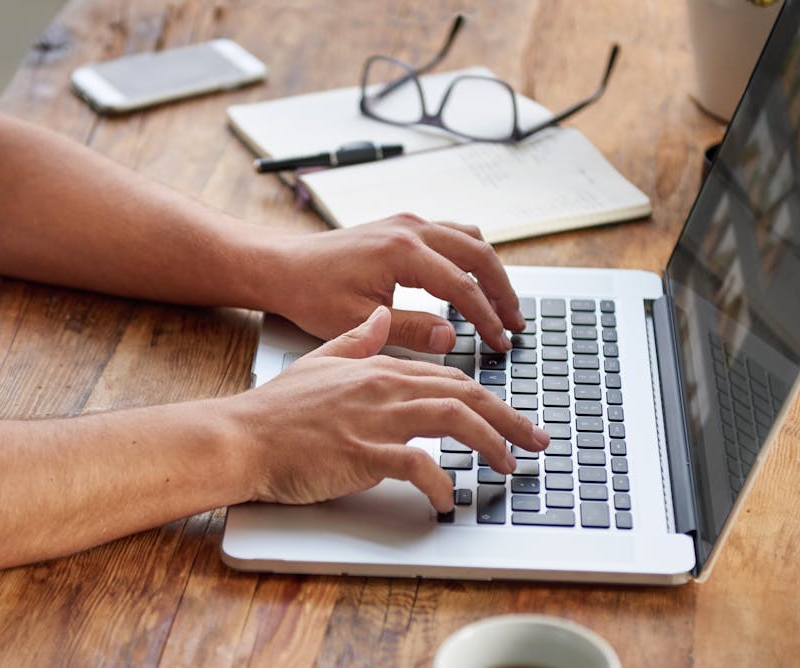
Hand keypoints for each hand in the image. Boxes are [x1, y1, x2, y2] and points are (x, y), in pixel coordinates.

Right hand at [232, 306, 550, 511]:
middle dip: (510, 419)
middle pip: (466, 396)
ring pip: (454, 421)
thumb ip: (357, 340)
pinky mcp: (363, 453)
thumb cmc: (277, 410)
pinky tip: (447, 500)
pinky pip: (418, 466)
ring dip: (491, 445)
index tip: (513, 417)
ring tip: (509, 467)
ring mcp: (376, 419)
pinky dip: (440, 484)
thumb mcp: (321, 361)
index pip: (451, 378)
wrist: (241, 435)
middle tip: (538, 442)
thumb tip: (381, 317)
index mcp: (380, 367)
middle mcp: (385, 388)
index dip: (490, 398)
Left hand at [262, 213, 525, 353]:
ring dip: (491, 271)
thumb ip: (410, 330)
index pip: (462, 286)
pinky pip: (453, 234)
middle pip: (479, 255)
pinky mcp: (403, 225)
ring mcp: (408, 222)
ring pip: (470, 239)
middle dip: (502, 292)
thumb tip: (452, 339)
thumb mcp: (359, 321)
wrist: (284, 266)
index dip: (487, 317)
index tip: (500, 342)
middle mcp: (410, 229)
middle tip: (515, 325)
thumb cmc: (311, 293)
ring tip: (503, 305)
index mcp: (402, 252)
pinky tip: (476, 282)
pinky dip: (472, 257)